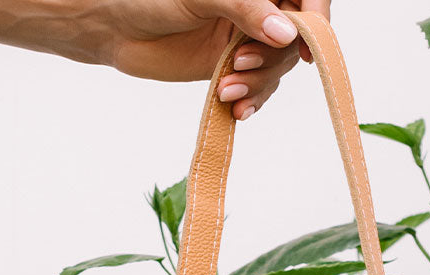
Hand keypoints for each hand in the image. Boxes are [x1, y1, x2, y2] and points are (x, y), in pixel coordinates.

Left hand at [100, 0, 329, 118]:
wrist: (115, 28)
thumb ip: (245, 8)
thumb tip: (286, 31)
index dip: (314, 18)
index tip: (306, 44)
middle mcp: (257, 7)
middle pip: (294, 36)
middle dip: (272, 58)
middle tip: (239, 64)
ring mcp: (246, 37)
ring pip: (277, 66)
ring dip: (258, 83)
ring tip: (227, 90)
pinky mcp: (232, 67)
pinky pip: (259, 87)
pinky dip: (251, 100)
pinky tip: (236, 110)